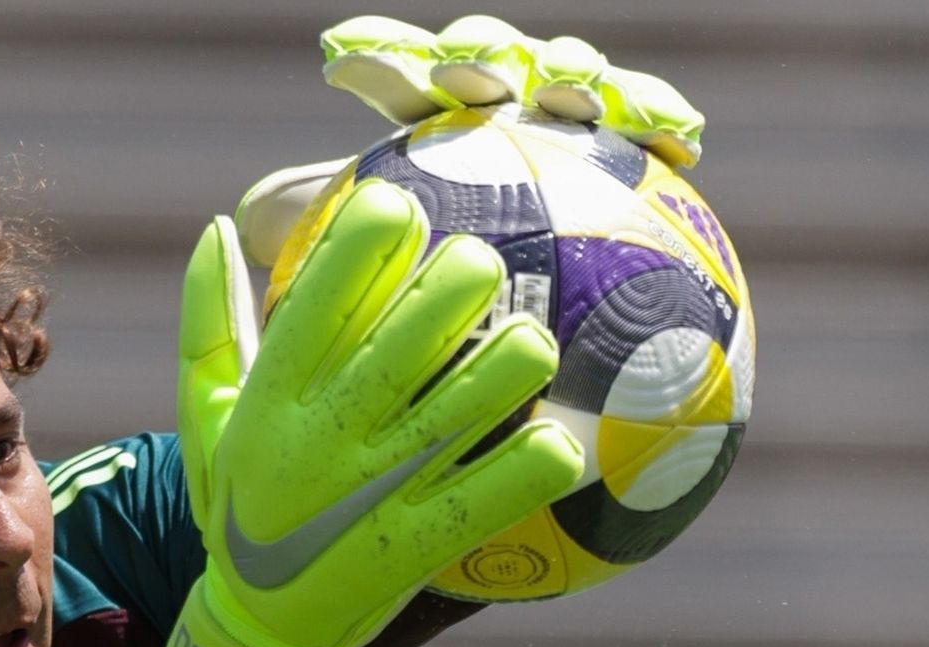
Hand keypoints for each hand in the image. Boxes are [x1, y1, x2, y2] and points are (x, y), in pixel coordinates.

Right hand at [170, 179, 582, 646]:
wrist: (257, 626)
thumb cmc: (239, 503)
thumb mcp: (206, 416)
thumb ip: (207, 321)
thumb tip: (219, 224)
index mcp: (270, 397)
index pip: (324, 292)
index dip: (375, 230)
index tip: (403, 211)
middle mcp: (321, 438)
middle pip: (416, 329)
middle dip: (466, 274)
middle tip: (481, 268)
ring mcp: (375, 493)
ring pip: (476, 396)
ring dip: (518, 351)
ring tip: (524, 343)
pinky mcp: (419, 545)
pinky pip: (503, 487)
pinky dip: (540, 456)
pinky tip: (551, 439)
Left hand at [234, 13, 705, 268]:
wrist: (507, 309)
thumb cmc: (414, 280)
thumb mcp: (343, 259)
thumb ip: (298, 228)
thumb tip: (246, 221)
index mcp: (426, 114)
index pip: (394, 75)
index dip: (374, 58)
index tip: (338, 64)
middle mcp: (497, 103)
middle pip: (488, 57)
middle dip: (477, 54)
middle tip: (458, 75)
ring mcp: (563, 117)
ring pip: (573, 75)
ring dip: (574, 74)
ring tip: (570, 93)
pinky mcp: (627, 146)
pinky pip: (650, 125)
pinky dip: (663, 123)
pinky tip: (681, 145)